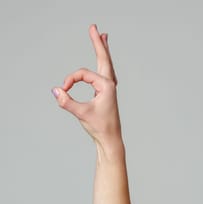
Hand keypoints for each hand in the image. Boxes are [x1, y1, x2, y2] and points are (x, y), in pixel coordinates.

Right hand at [51, 24, 121, 150]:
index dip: (70, 80)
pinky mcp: (107, 94)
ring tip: (104, 38)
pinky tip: (103, 63)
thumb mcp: (81, 113)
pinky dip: (103, 64)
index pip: (83, 74)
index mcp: (106, 86)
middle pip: (104, 58)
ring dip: (104, 51)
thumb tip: (55, 90)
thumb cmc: (99, 127)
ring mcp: (110, 89)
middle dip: (98, 43)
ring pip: (106, 65)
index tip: (63, 90)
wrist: (110, 139)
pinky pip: (105, 73)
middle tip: (94, 27)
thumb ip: (66, 102)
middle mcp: (110, 84)